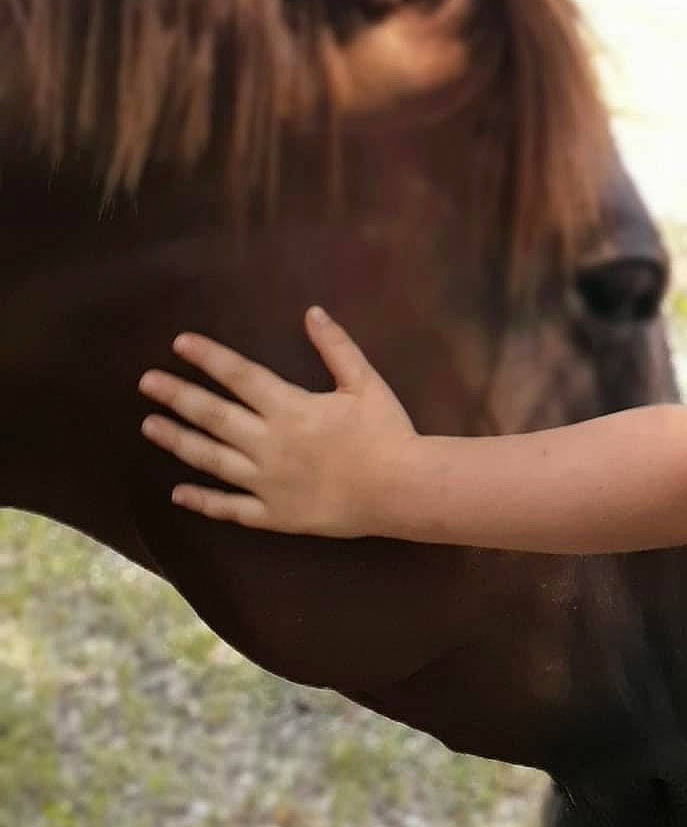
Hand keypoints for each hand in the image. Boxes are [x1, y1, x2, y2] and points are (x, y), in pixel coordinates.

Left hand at [139, 307, 417, 535]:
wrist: (401, 489)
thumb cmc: (387, 432)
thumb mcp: (365, 383)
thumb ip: (336, 347)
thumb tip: (311, 312)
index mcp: (290, 408)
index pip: (240, 376)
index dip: (208, 358)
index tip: (179, 344)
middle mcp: (269, 443)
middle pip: (213, 415)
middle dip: (177, 396)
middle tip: (146, 383)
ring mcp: (267, 481)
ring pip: (212, 459)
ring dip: (178, 441)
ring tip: (150, 426)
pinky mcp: (274, 514)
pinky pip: (231, 508)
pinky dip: (203, 501)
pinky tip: (179, 493)